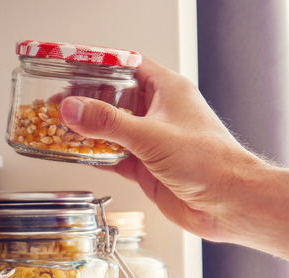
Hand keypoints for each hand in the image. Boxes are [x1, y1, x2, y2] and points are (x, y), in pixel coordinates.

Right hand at [58, 57, 269, 241]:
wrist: (228, 203)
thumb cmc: (210, 162)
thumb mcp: (151, 136)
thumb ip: (108, 123)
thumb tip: (73, 109)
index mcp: (168, 90)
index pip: (129, 64)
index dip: (101, 64)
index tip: (73, 67)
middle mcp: (160, 112)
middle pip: (116, 96)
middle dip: (87, 98)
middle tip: (59, 100)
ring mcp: (153, 140)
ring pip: (113, 128)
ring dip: (89, 129)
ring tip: (60, 125)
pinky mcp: (148, 167)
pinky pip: (115, 156)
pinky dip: (96, 155)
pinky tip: (77, 153)